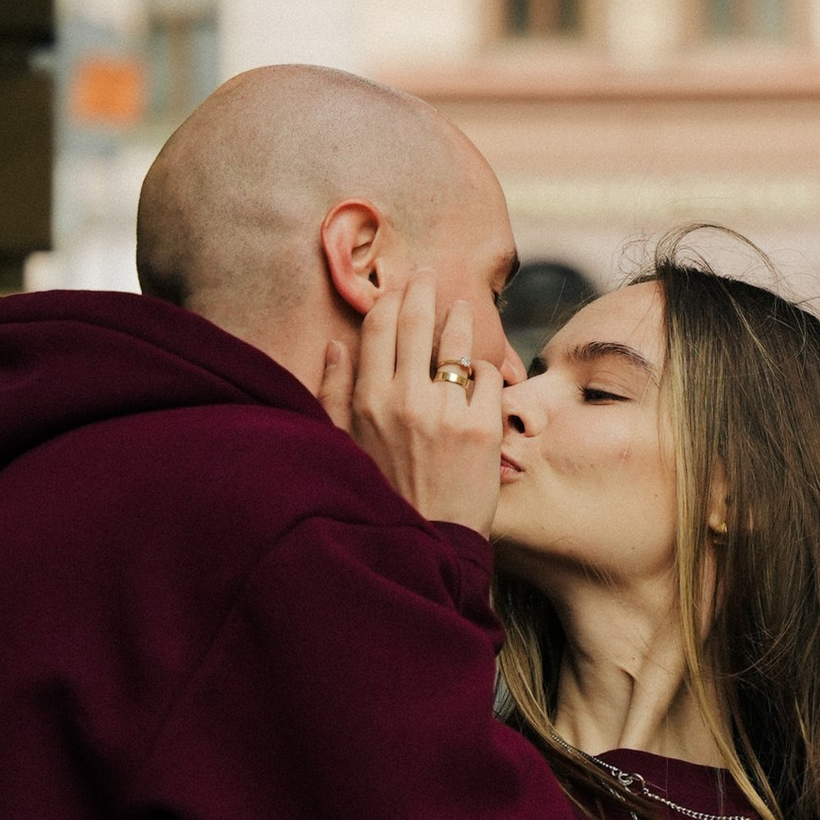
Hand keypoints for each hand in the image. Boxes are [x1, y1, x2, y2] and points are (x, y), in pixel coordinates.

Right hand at [318, 268, 504, 533]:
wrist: (427, 545)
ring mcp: (446, 411)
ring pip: (456, 344)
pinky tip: (479, 378)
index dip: (389, 301)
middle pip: (416, 323)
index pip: (378, 329)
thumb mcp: (341, 447)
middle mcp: (404, 399)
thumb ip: (333, 394)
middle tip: (427, 274)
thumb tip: (334, 346)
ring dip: (459, 320)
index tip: (396, 287)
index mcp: (367, 402)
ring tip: (461, 309)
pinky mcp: (482, 427)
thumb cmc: (381, 498)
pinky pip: (486, 379)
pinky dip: (483, 375)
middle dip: (422, 290)